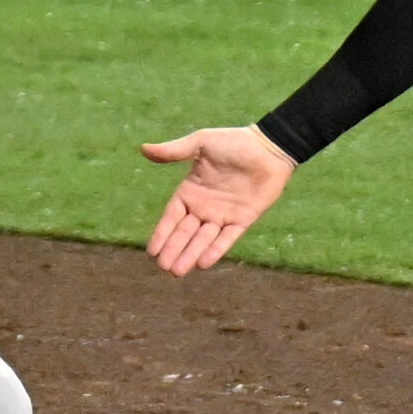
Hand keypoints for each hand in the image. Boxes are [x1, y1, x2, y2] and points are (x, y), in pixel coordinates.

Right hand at [140, 125, 295, 276]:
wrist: (269, 147)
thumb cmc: (234, 142)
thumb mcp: (200, 143)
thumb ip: (174, 151)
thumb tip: (143, 149)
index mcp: (190, 190)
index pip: (171, 217)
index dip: (161, 233)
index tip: (151, 251)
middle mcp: (204, 206)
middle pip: (185, 233)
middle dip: (174, 250)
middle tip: (164, 267)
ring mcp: (223, 215)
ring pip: (203, 240)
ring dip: (190, 254)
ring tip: (177, 271)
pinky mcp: (243, 219)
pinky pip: (227, 238)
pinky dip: (216, 250)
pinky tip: (203, 263)